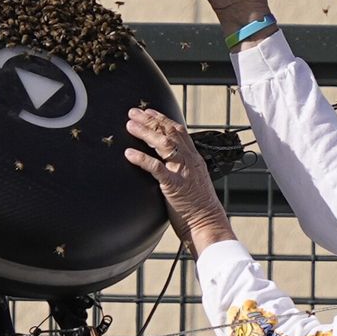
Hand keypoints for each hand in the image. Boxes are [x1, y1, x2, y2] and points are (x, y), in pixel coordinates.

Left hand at [124, 108, 234, 253]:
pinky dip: (142, 159)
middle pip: (169, 133)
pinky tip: (129, 153)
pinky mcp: (174, 185)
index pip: (179, 131)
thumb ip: (182, 170)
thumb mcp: (193, 181)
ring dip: (145, 133)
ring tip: (130, 125)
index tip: (149, 111)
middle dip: (150, 120)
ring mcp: (183, 172)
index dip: (163, 119)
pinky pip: (156, 168)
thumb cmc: (198, 207)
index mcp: (194, 159)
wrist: (207, 224)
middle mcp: (190, 161)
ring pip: (164, 144)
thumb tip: (167, 164)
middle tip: (133, 112)